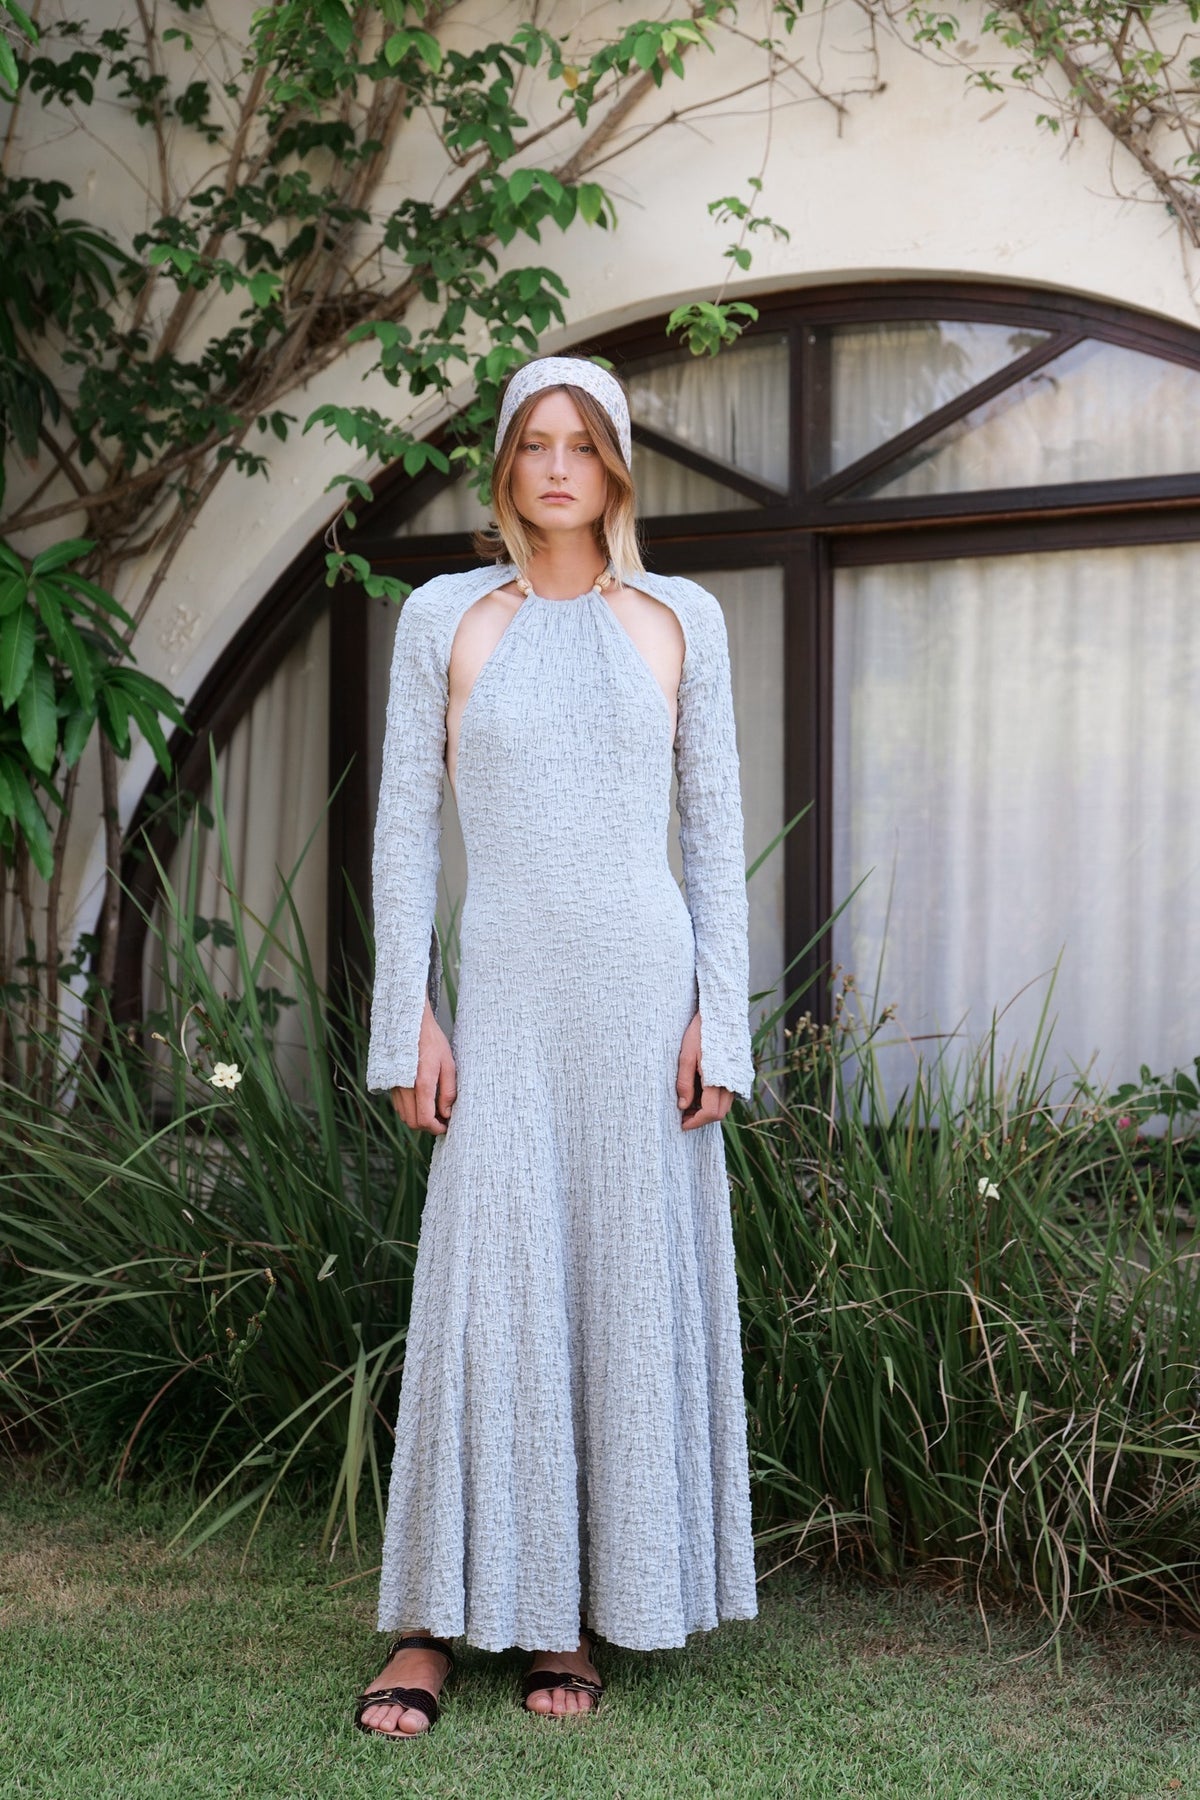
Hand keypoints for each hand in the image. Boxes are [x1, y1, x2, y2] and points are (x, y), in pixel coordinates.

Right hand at [390, 998, 456, 1133]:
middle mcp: (404, 1087)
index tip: (446, 1126)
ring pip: (404, 1115)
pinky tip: (422, 1101)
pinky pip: (399, 1105)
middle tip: (441, 1121)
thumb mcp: (448, 1064)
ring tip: (434, 1111)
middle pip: (412, 1122)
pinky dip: (410, 1110)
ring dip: (418, 1119)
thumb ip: (448, 1091)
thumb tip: (446, 1113)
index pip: (425, 1119)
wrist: (410, 1024)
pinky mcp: (390, 1083)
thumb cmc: (432, 1042)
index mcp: (421, 1083)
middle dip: (427, 1127)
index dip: (436, 1128)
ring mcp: (395, 1086)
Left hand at [676, 1010, 732, 1131]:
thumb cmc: (701, 1032)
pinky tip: (700, 1091)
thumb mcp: (686, 1055)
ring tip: (689, 1103)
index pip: (710, 1113)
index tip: (682, 1123)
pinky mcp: (739, 1073)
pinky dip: (715, 1100)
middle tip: (683, 1115)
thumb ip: (684, 1082)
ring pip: (724, 1105)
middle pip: (719, 1113)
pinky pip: (728, 1095)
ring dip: (708, 1110)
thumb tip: (683, 1106)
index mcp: (718, 1079)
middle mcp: (731, 1082)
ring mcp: (737, 1078)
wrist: (722, 1013)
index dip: (695, 1122)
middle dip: (701, 1118)